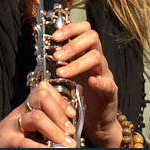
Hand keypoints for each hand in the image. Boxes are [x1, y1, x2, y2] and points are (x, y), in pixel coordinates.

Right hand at [0, 82, 78, 147]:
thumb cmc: (6, 142)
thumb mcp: (25, 130)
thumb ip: (44, 128)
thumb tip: (68, 134)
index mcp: (25, 109)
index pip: (43, 91)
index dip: (60, 99)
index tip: (72, 113)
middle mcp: (18, 113)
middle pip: (41, 98)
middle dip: (60, 112)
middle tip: (71, 129)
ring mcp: (11, 126)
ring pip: (36, 118)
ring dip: (55, 130)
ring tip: (66, 144)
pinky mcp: (6, 141)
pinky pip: (25, 142)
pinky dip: (39, 148)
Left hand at [50, 21, 125, 147]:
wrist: (97, 120)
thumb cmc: (81, 95)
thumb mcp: (69, 75)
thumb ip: (59, 62)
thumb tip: (40, 48)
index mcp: (85, 53)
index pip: (84, 29)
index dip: (70, 28)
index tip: (55, 37)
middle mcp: (96, 60)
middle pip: (92, 38)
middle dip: (72, 44)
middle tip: (56, 56)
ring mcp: (104, 74)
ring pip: (97, 58)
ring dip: (77, 63)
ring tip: (61, 73)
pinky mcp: (110, 92)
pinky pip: (107, 83)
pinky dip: (99, 81)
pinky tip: (91, 82)